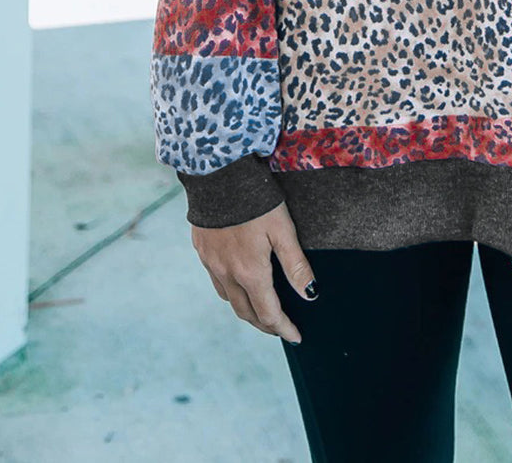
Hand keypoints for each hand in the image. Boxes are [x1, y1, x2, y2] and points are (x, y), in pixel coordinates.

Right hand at [191, 200, 317, 343]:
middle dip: (265, 324)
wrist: (218, 174)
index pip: (268, 313)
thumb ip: (295, 264)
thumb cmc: (257, 200)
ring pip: (229, 299)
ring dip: (246, 309)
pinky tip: (238, 282)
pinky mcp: (202, 250)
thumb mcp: (283, 229)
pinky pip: (216, 280)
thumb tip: (309, 295)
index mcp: (250, 272)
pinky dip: (230, 290)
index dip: (283, 328)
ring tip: (261, 309)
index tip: (296, 337)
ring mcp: (211, 263)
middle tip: (281, 328)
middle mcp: (227, 273)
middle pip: (246, 313)